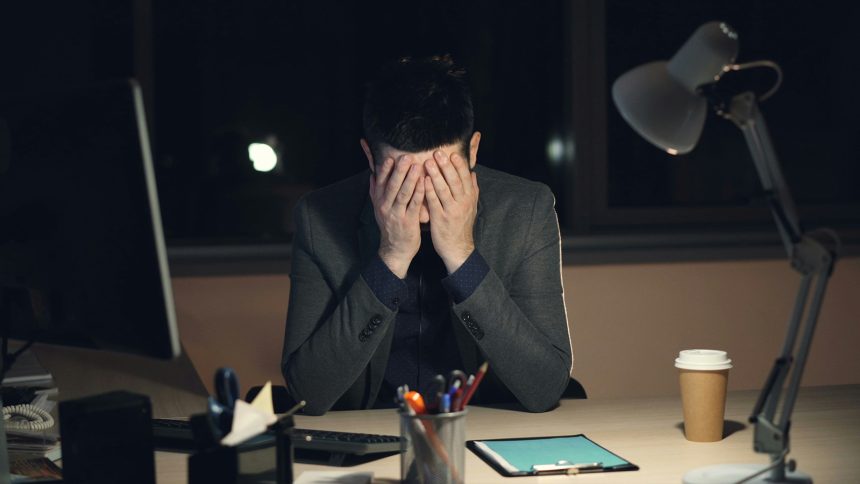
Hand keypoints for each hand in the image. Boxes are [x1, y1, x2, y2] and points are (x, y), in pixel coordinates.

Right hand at [369, 156, 424, 277]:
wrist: (395, 249)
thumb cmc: (391, 225)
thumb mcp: (380, 208)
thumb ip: (376, 191)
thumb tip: (372, 174)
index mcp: (379, 201)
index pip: (381, 182)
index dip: (385, 169)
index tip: (390, 156)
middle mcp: (385, 207)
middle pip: (392, 186)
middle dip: (399, 170)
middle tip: (406, 157)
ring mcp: (397, 214)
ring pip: (403, 194)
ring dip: (410, 179)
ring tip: (417, 166)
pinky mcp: (408, 222)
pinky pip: (414, 205)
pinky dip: (419, 193)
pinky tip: (425, 183)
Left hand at [424, 150, 478, 272]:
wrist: (458, 249)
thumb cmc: (461, 226)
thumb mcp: (471, 207)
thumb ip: (473, 190)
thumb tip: (473, 173)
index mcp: (470, 198)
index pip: (465, 177)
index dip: (459, 165)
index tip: (452, 153)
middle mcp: (463, 203)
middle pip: (455, 180)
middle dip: (446, 165)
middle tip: (437, 152)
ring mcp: (452, 211)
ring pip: (444, 189)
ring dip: (436, 175)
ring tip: (428, 162)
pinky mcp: (441, 219)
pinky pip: (434, 202)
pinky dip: (429, 191)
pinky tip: (423, 181)